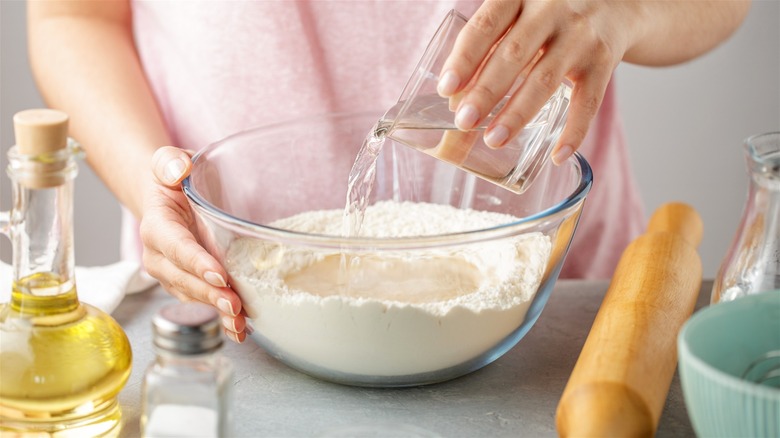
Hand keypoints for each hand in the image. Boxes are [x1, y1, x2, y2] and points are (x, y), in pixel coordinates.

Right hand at [140, 146, 247, 342]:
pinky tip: (239, 329)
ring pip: (193, 296)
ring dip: (217, 311)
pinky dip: (220, 318)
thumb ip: (169, 162)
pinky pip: (202, 303)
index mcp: (157, 226)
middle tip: (235, 304)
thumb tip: (178, 169)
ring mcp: (173, 274)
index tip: (218, 274)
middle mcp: (160, 256)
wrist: (169, 198)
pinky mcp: (188, 285)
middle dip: (209, 294)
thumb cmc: (173, 180)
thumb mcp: (168, 162)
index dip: (195, 262)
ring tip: (240, 323)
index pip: (175, 246)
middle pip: (184, 279)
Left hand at [437, 0, 641, 163]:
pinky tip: (557, 156)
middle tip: (464, 122)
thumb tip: (455, 100)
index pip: (486, 25)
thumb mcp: (519, 14)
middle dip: (486, 91)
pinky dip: (573, 132)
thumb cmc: (549, 15)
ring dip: (517, 114)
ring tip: (493, 139)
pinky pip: (588, 101)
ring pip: (545, 79)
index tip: (447, 88)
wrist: (617, 3)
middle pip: (514, 53)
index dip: (464, 58)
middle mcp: (551, 9)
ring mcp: (580, 35)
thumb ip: (489, 48)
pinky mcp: (604, 60)